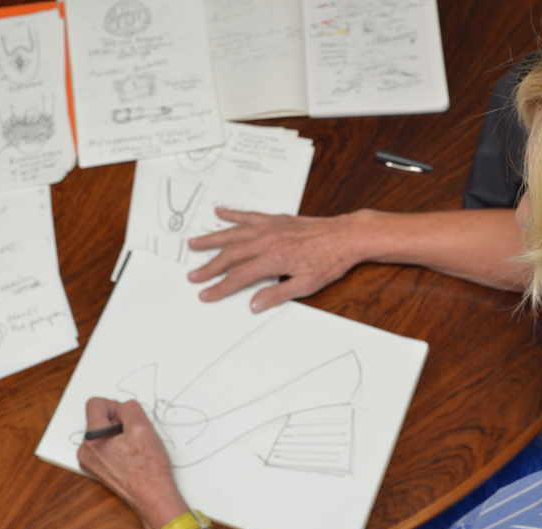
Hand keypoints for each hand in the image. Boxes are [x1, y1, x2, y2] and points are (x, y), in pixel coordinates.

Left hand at [78, 398, 188, 528]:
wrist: (152, 496)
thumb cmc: (149, 468)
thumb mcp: (143, 428)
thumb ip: (130, 408)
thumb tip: (123, 407)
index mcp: (92, 440)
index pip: (95, 404)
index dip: (116, 406)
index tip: (128, 419)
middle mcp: (85, 451)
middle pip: (98, 418)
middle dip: (118, 422)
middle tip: (134, 436)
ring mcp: (89, 461)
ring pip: (103, 432)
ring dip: (119, 434)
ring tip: (133, 448)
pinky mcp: (96, 468)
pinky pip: (104, 446)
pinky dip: (117, 446)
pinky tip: (130, 456)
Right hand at [187, 208, 364, 312]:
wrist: (347, 236)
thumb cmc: (331, 260)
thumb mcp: (306, 285)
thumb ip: (278, 294)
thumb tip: (255, 304)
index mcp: (274, 260)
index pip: (239, 277)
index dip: (220, 287)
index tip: (207, 294)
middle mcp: (268, 241)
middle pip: (230, 255)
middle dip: (210, 267)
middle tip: (194, 275)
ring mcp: (271, 228)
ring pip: (234, 233)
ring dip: (212, 239)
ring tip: (194, 243)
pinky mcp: (277, 219)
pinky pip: (249, 216)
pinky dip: (233, 214)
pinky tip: (221, 212)